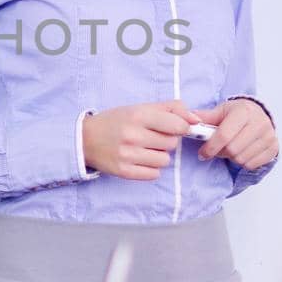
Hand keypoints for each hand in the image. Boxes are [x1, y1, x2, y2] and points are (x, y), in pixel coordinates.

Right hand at [82, 101, 200, 180]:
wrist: (84, 139)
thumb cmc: (116, 121)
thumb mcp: (140, 108)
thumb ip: (171, 108)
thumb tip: (197, 120)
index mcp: (138, 115)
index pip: (177, 125)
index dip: (182, 128)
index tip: (175, 128)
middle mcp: (133, 135)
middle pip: (172, 144)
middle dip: (166, 141)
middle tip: (152, 137)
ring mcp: (128, 155)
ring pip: (164, 160)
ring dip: (159, 156)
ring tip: (144, 149)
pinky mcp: (124, 171)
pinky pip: (154, 174)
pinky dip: (150, 168)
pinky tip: (139, 160)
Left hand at [195, 98, 277, 170]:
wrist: (258, 115)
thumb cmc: (237, 114)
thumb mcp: (221, 111)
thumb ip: (205, 117)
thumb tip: (188, 119)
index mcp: (244, 111)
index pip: (224, 135)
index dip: (210, 147)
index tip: (203, 153)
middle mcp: (259, 123)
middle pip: (232, 150)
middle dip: (220, 152)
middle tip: (216, 150)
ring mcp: (269, 136)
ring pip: (242, 159)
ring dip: (231, 158)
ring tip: (230, 149)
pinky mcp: (274, 147)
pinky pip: (252, 165)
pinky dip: (243, 162)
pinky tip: (241, 152)